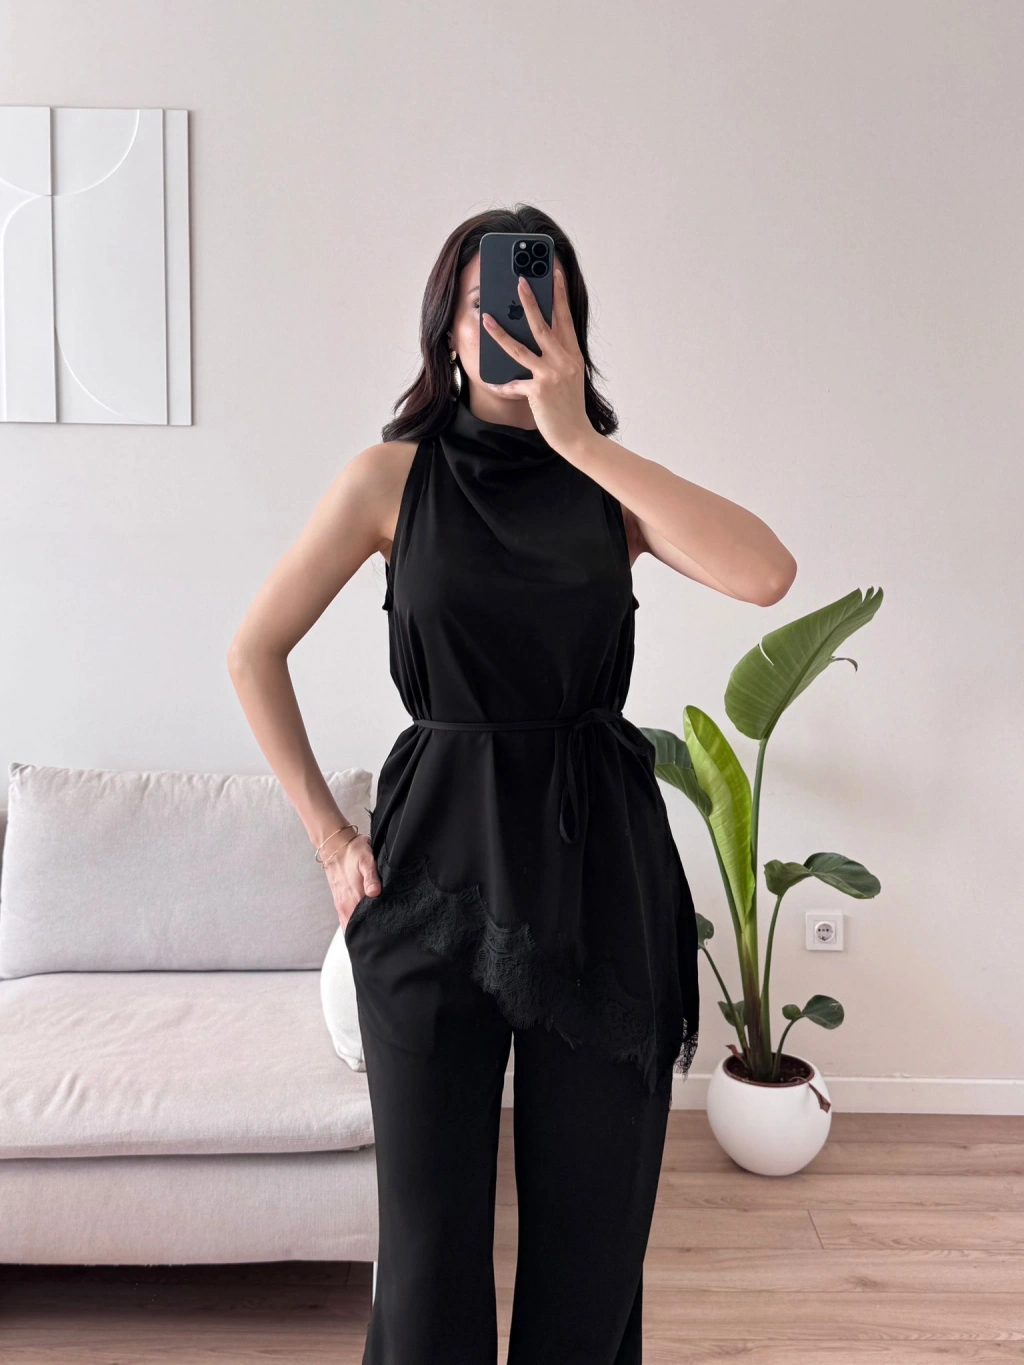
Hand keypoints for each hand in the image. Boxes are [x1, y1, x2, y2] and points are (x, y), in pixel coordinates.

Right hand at [323, 833, 380, 928]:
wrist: (336, 845)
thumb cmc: (354, 851)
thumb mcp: (366, 860)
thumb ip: (371, 878)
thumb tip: (374, 893)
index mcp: (353, 898)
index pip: (363, 924)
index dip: (373, 932)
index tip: (384, 936)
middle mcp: (346, 905)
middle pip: (356, 929)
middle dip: (367, 936)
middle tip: (382, 939)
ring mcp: (341, 904)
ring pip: (349, 926)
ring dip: (360, 931)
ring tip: (374, 936)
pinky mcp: (340, 901)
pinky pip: (345, 919)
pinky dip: (353, 925)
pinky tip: (363, 925)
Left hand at [480, 266, 591, 457]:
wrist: (576, 436)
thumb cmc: (570, 406)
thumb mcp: (570, 376)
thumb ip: (558, 356)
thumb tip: (538, 337)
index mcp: (573, 355)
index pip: (565, 318)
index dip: (560, 294)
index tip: (554, 273)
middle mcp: (564, 361)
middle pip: (542, 325)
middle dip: (529, 301)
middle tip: (519, 280)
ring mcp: (551, 375)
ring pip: (520, 348)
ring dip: (500, 332)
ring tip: (487, 318)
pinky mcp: (538, 392)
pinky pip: (513, 383)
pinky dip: (500, 383)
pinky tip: (489, 380)